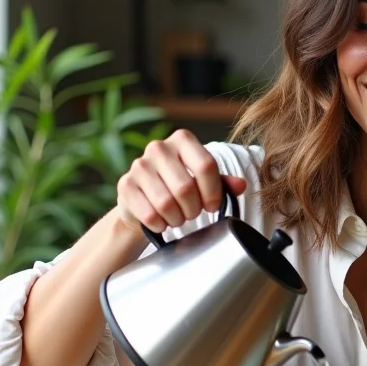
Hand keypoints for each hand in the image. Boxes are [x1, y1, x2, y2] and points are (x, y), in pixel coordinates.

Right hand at [116, 129, 246, 233]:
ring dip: (177, 218)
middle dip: (194, 209)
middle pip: (186, 187)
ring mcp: (139, 165)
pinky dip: (160, 224)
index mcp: (183, 140)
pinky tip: (162, 222)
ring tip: (178, 217)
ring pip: (166, 203)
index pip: (206, 166)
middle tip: (193, 214)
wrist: (145, 201)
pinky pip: (149, 214)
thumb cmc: (180, 188)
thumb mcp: (206, 182)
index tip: (212, 205)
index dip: (213, 192)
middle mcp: (159, 147)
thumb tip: (241, 185)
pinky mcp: (125, 185)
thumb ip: (224, 183)